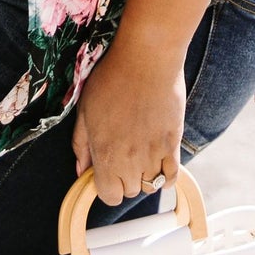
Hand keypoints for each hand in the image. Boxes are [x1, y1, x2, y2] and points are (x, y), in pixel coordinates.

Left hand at [71, 32, 185, 206]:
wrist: (147, 59)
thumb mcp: (84, 110)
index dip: (105, 186)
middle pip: (129, 192)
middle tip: (122, 155)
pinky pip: (172, 177)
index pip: (108, 196)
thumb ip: (81, 144)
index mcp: (106, 155)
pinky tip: (160, 162)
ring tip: (141, 155)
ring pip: (150, 186)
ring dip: (144, 176)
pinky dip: (166, 176)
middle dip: (124, 179)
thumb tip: (81, 171)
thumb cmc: (112, 79)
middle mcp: (131, 162)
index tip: (105, 170)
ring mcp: (154, 154)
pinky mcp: (173, 144)